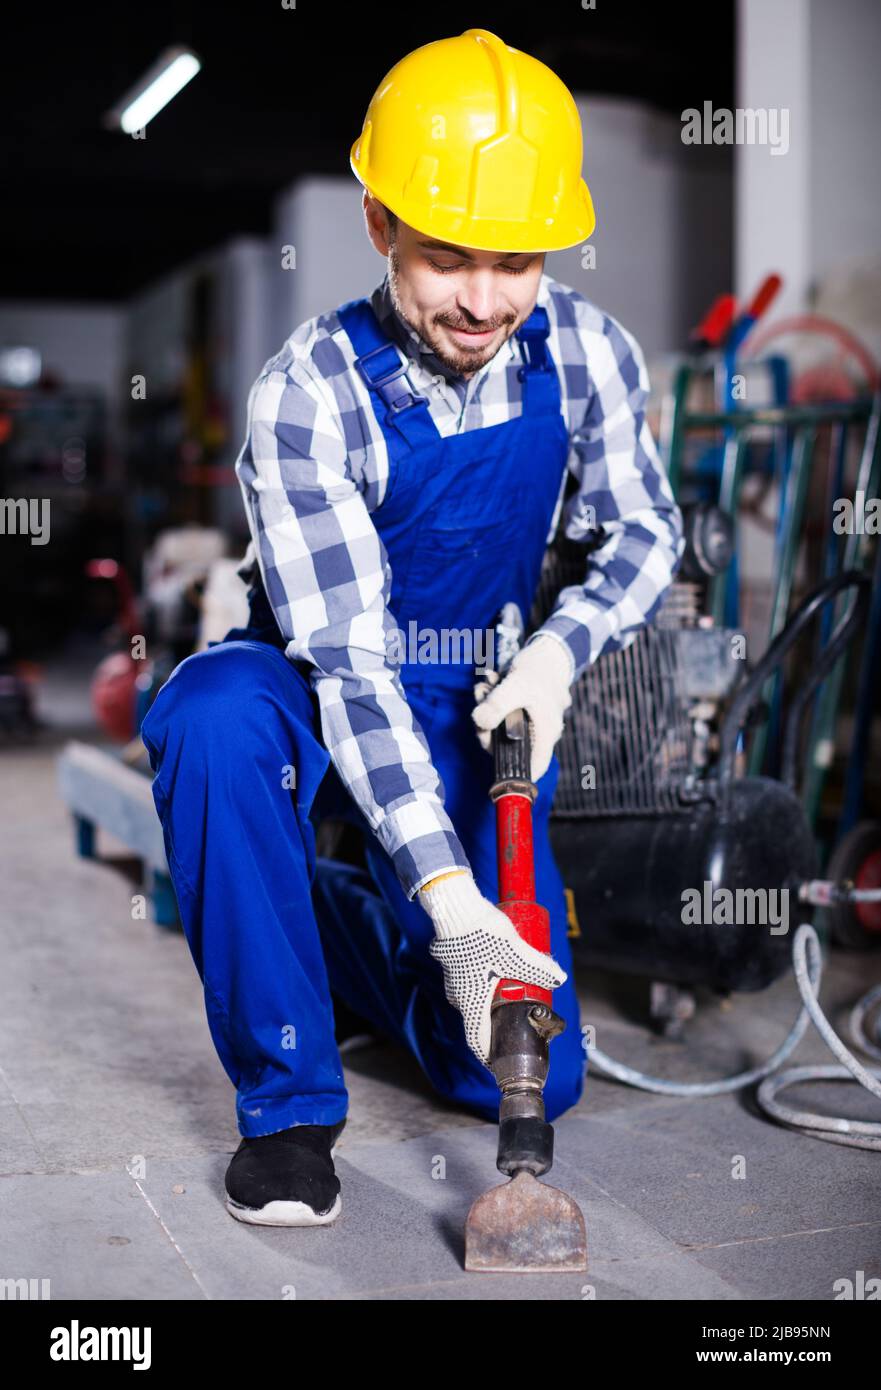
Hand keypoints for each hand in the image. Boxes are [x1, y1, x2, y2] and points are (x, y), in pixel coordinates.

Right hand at [418, 871, 566, 1064]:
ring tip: (517, 994)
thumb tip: (558, 978)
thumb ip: (539, 968)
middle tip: (521, 1023)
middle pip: (480, 1021)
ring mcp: (455, 980)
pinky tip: (502, 971)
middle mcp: (459, 996)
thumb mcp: (517, 953)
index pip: (478, 1041)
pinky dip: (488, 985)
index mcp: (472, 1003)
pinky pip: (472, 983)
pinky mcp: (456, 964)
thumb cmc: (481, 934)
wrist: (455, 906)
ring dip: (495, 1002)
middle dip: (501, 1025)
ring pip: (477, 1000)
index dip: (490, 1056)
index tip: (502, 1064)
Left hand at [471, 633, 573, 782]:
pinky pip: (502, 715)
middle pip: (508, 747)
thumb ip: (497, 705)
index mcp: (545, 733)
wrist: (548, 650)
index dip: (513, 770)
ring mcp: (530, 723)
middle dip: (488, 727)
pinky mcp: (522, 713)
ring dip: (487, 709)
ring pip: (502, 729)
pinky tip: (489, 682)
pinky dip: (492, 701)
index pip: (534, 768)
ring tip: (484, 687)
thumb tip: (478, 723)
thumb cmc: (539, 669)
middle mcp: (539, 733)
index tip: (490, 748)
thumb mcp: (516, 686)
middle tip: (480, 703)